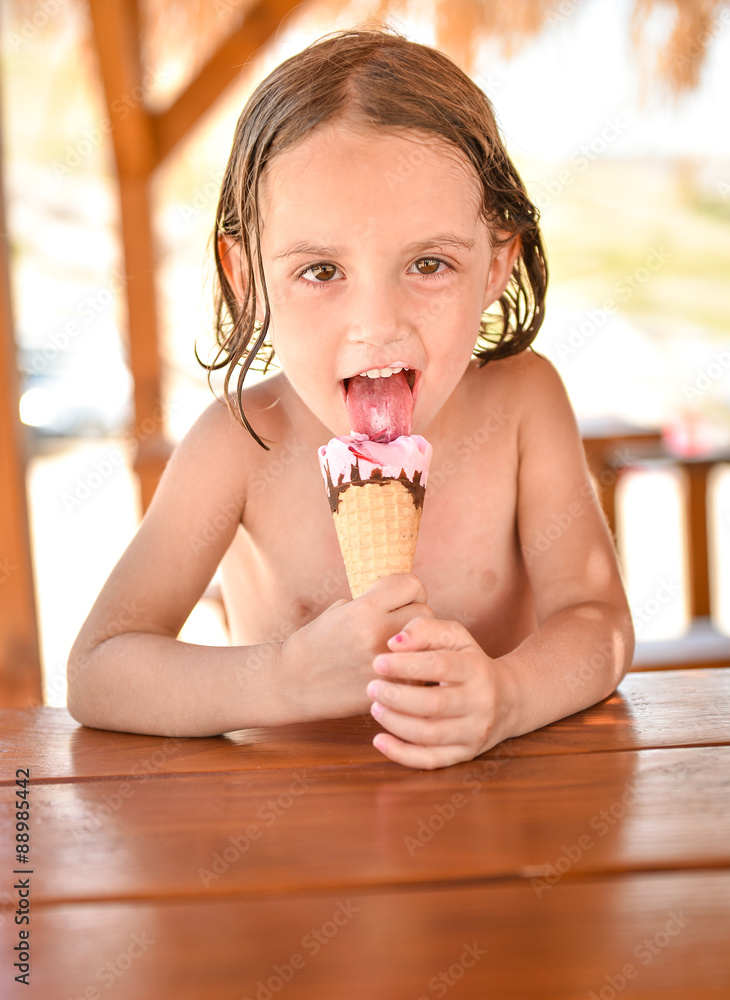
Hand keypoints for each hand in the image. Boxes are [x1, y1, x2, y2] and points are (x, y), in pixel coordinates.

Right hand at [280, 574, 431, 722]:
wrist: (291, 682)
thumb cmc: (314, 643)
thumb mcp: (339, 611)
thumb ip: (373, 603)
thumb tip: (406, 598)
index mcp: (362, 609)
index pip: (410, 584)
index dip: (407, 589)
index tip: (399, 599)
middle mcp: (376, 633)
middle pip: (424, 612)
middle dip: (414, 615)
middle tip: (400, 624)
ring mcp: (385, 664)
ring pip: (428, 644)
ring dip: (419, 643)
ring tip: (400, 647)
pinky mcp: (389, 688)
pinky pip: (419, 672)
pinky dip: (412, 671)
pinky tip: (394, 671)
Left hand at [366, 617, 510, 769]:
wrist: (508, 699)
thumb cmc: (469, 662)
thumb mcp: (455, 637)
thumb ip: (425, 630)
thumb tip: (394, 643)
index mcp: (477, 669)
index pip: (440, 666)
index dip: (406, 664)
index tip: (378, 662)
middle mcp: (480, 703)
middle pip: (433, 704)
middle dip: (396, 697)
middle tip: (371, 687)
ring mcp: (474, 732)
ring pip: (429, 735)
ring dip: (395, 722)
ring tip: (375, 707)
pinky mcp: (465, 754)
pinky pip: (431, 760)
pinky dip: (401, 753)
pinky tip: (379, 740)